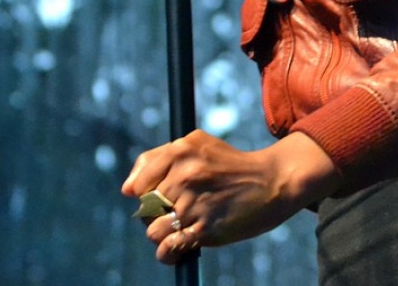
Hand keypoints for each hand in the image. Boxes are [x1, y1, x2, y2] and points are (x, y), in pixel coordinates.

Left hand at [122, 129, 338, 264]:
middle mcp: (185, 174)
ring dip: (162, 234)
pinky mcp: (205, 228)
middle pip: (144, 208)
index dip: (145, 195)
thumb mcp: (196, 144)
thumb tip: (126, 189)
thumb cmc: (229, 164)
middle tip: (178, 211)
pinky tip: (180, 247)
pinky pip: (168, 248)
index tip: (161, 196)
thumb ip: (157, 158)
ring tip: (180, 229)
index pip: (138, 183)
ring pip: (152, 230)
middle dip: (156, 214)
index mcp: (180, 150)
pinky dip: (168, 253)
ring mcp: (194, 202)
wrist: (271, 181)